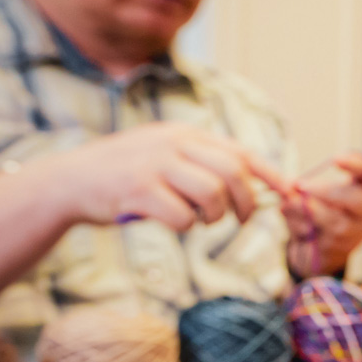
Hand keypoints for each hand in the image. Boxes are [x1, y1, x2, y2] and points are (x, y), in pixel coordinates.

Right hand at [51, 122, 287, 230]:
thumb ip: (202, 162)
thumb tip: (251, 182)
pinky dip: (183, 226)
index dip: (270, 173)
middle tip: (241, 219)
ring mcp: (155, 166)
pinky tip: (172, 222)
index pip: (240, 152)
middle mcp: (174, 144)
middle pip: (233, 174)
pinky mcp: (138, 191)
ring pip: (212, 196)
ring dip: (213, 217)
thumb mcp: (166, 154)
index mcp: (185, 135)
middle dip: (245, 202)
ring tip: (200, 220)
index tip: (290, 191)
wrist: (72, 180)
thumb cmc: (128, 173)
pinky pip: (181, 217)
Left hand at [282, 151, 361, 276]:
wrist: (317, 250)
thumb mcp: (308, 194)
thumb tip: (287, 186)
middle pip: (356, 198)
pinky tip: (295, 225)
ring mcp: (355, 232)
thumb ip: (298, 186)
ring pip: (334, 220)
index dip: (354, 164)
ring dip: (306, 211)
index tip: (335, 159)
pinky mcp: (339, 248)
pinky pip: (319, 235)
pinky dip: (300, 227)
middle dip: (325, 192)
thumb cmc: (317, 214)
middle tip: (300, 186)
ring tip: (288, 205)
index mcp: (361, 189)